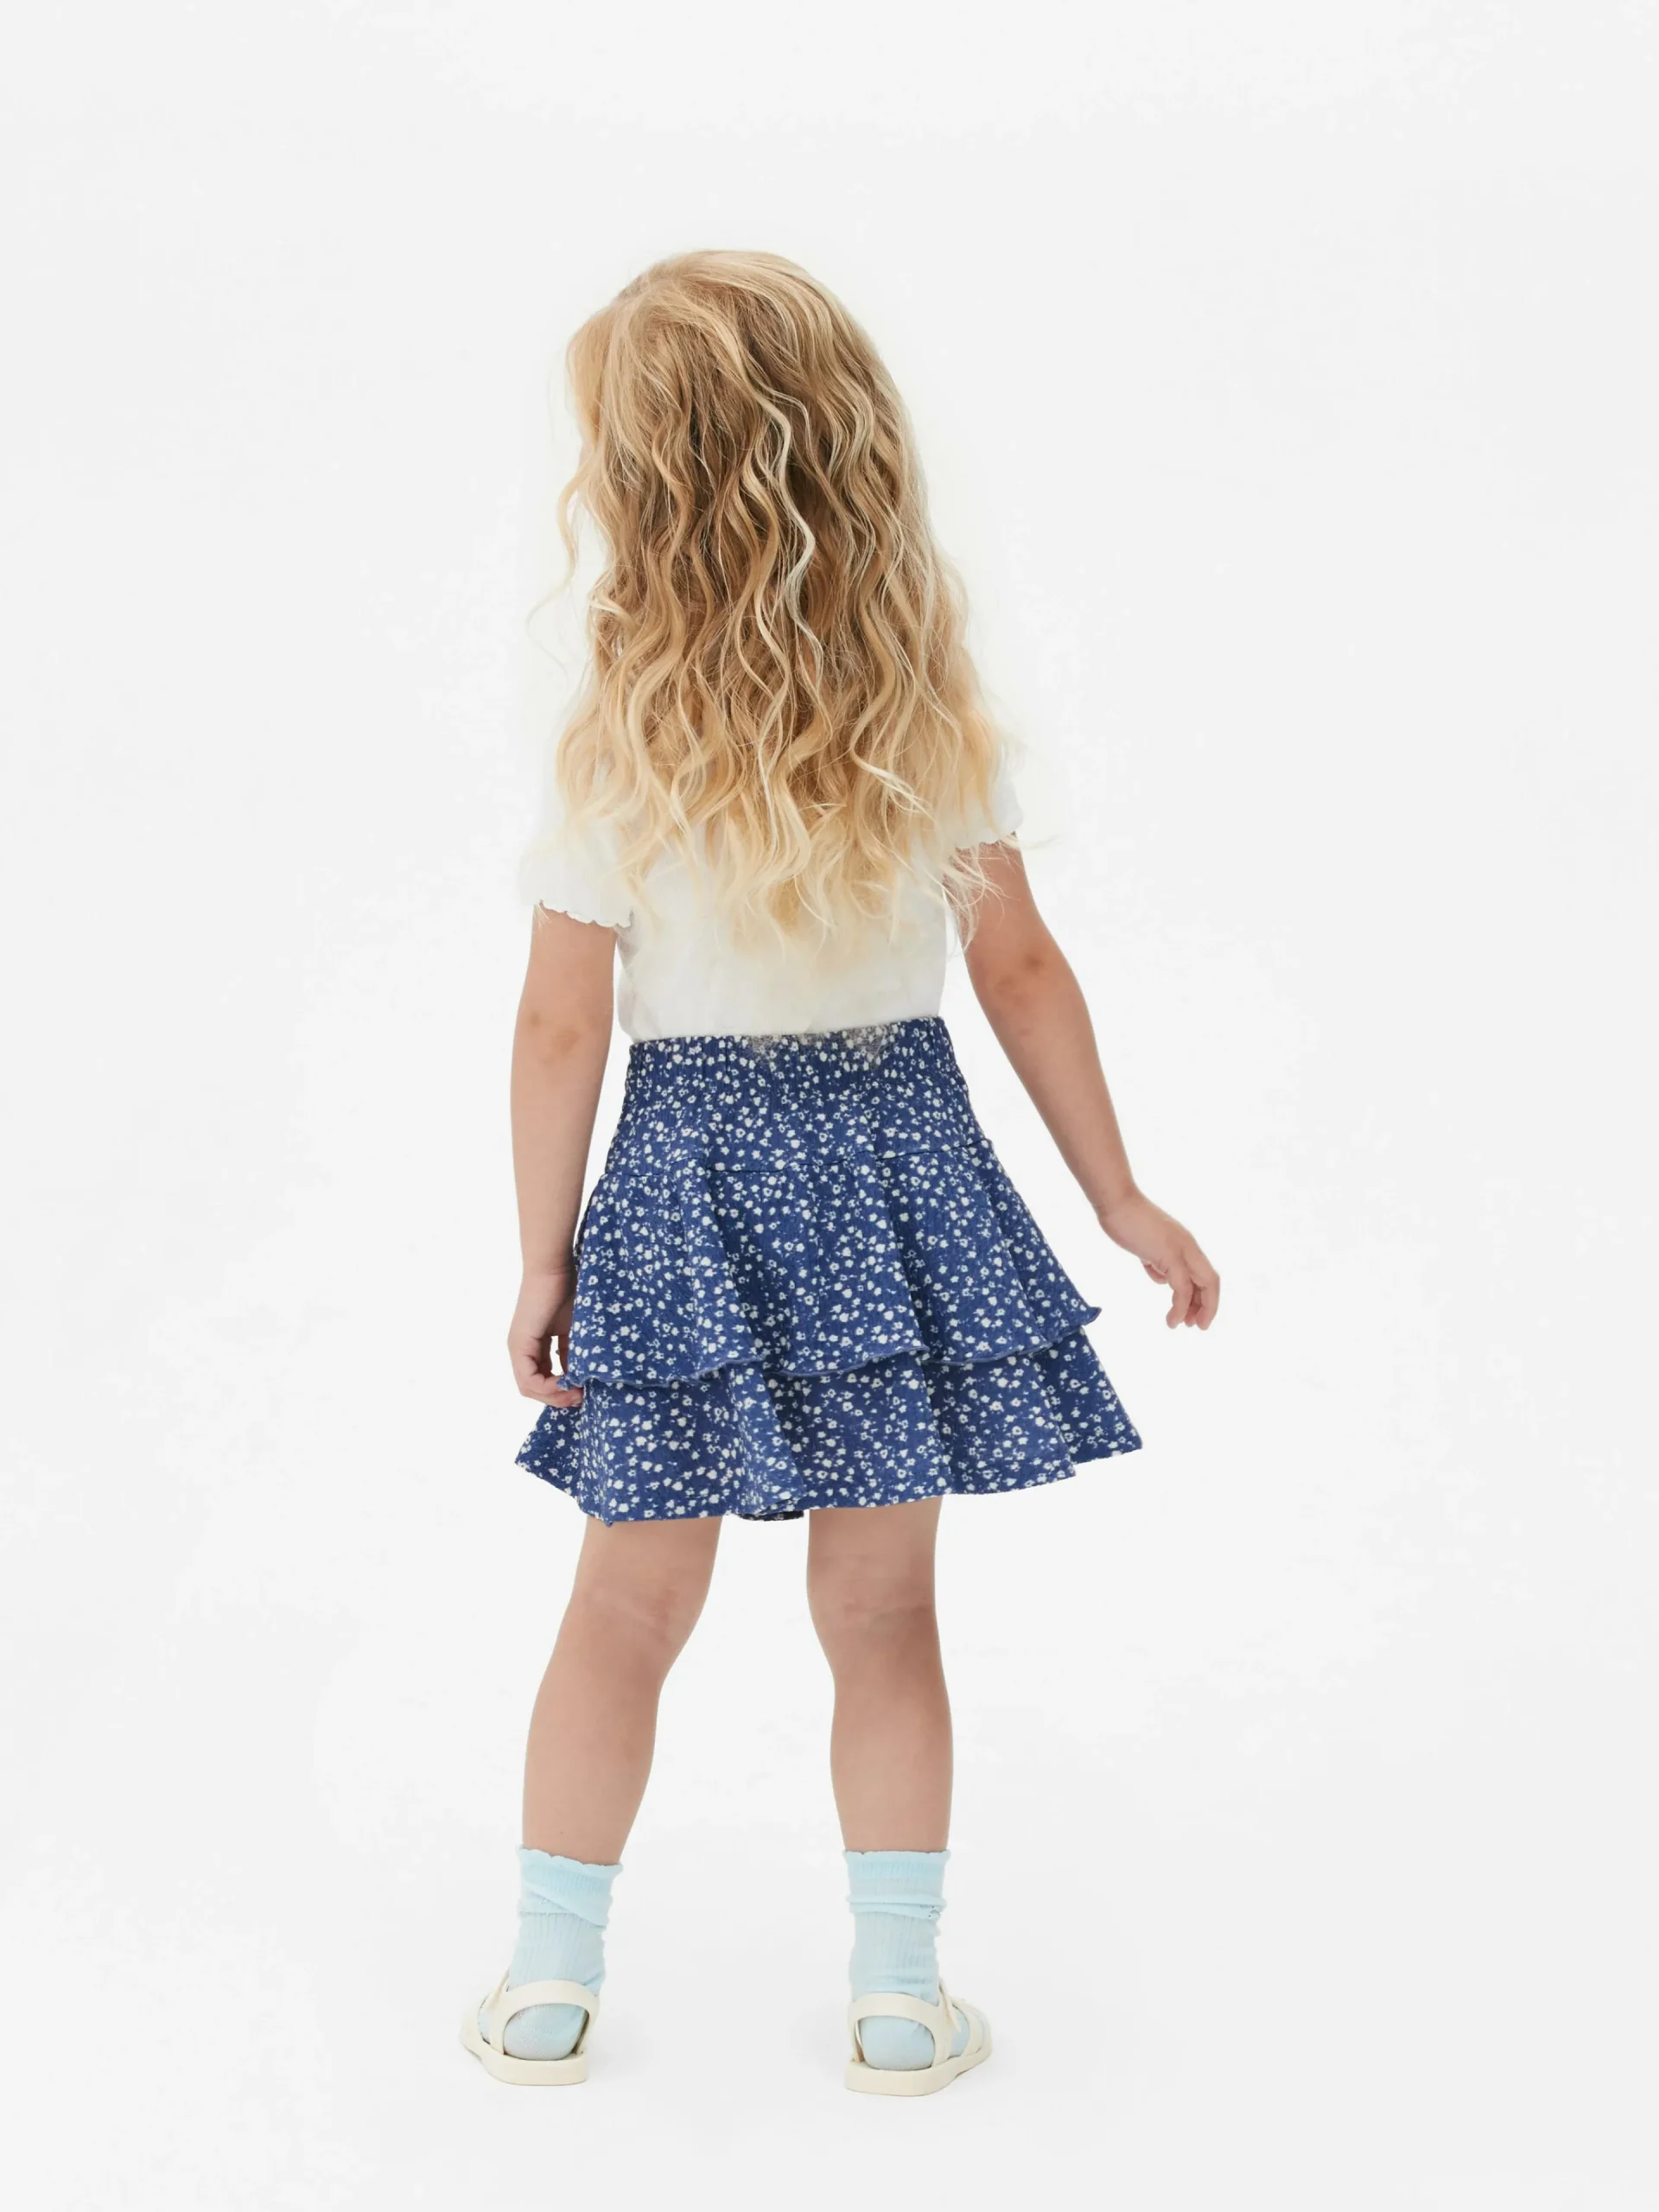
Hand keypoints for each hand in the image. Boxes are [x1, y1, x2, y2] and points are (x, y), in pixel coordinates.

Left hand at [508, 1265, 583, 1404]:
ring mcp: (518, 1348)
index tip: (585, 1390)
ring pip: (529, 1387)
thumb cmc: (569, 1290)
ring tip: (576, 1393)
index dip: (562, 1390)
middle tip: (581, 1398)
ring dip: (553, 1396)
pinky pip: (528, 1378)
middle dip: (558, 1398)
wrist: (555, 1267)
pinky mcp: (519, 1344)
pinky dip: (548, 1386)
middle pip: (533, 1388)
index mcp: (534, 1346)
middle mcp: (521, 1350)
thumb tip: (583, 1381)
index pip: (543, 1379)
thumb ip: (574, 1354)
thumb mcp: (575, 1331)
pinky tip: (567, 1381)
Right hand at [1097, 1189, 1219, 1329]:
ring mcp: (1181, 1250)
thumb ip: (1157, 1261)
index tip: (1193, 1314)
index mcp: (1184, 1244)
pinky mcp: (1170, 1255)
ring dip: (1197, 1310)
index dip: (1204, 1296)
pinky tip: (1171, 1320)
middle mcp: (1188, 1247)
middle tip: (1198, 1325)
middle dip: (1208, 1306)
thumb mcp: (1147, 1246)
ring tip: (1184, 1326)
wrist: (1117, 1202)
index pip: (1204, 1273)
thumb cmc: (1126, 1221)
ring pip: (1202, 1285)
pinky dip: (1180, 1307)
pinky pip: (1182, 1288)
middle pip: (1211, 1280)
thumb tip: (1162, 1278)